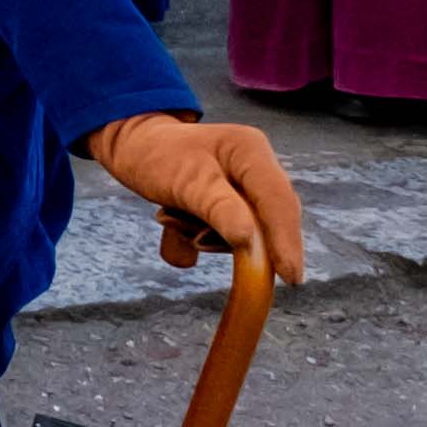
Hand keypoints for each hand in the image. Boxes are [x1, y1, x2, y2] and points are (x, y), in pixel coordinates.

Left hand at [78, 110, 307, 285]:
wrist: (136, 149)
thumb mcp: (185, 183)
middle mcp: (258, 165)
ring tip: (173, 217)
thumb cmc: (157, 158)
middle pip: (271, 218)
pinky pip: (236, 229)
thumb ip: (219, 209)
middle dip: (240, 240)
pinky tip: (179, 219)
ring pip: (253, 229)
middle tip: (196, 240)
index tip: (290, 278)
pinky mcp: (239, 199)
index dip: (287, 241)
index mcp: (250, 150)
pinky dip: (209, 233)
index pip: (279, 201)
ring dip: (215, 236)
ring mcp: (250, 183)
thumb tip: (250, 241)